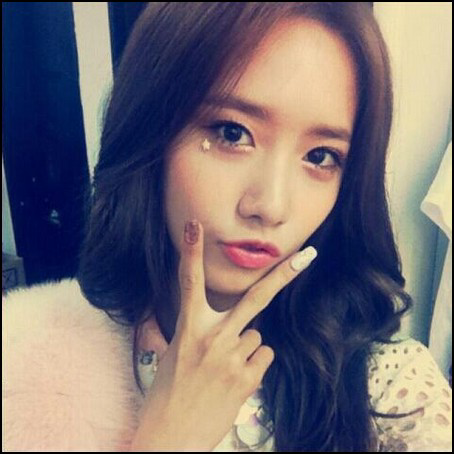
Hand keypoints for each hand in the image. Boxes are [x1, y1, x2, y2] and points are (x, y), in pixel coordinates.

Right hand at [130, 220, 316, 451]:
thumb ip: (204, 331)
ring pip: (257, 336)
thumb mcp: (177, 352)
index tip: (195, 225)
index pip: (188, 282)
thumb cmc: (170, 391)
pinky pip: (263, 357)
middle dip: (283, 274)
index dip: (191, 252)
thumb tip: (239, 326)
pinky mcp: (248, 379)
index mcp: (188, 328)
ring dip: (246, 347)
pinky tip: (234, 380)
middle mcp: (212, 338)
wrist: (171, 436)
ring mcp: (232, 358)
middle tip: (308, 255)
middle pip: (255, 298)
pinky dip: (253, 365)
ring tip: (224, 369)